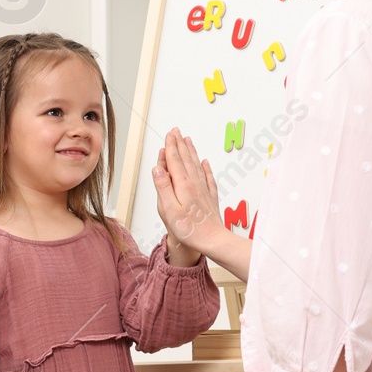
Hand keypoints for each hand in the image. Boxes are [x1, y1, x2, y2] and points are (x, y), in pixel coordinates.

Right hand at [152, 128, 221, 259]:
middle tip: (176, 131)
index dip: (170, 147)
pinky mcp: (210, 197)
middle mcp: (194, 184)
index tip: (168, 134)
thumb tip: (158, 168)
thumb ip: (163, 186)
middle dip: (179, 144)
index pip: (174, 161)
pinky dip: (205, 167)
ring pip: (196, 165)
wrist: (213, 240)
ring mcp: (204, 190)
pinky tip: (205, 162)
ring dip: (191, 151)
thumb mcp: (169, 209)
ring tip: (188, 140)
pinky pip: (208, 177)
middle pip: (185, 159)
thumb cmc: (189, 229)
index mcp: (183, 185)